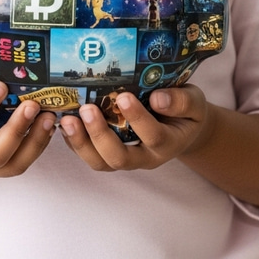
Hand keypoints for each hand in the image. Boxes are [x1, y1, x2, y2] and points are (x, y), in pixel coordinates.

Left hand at [58, 85, 210, 171]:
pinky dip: (75, 142)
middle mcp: (145, 157)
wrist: (182, 127)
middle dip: (100, 135)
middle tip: (87, 109)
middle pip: (119, 158)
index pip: (153, 136)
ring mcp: (126, 158)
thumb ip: (181, 102)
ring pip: (101, 162)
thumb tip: (157, 98)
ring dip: (82, 143)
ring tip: (68, 119)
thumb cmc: (187, 111)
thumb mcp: (194, 102)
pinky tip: (64, 122)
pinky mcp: (110, 154)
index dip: (138, 119)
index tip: (123, 96)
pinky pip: (90, 155)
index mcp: (168, 143)